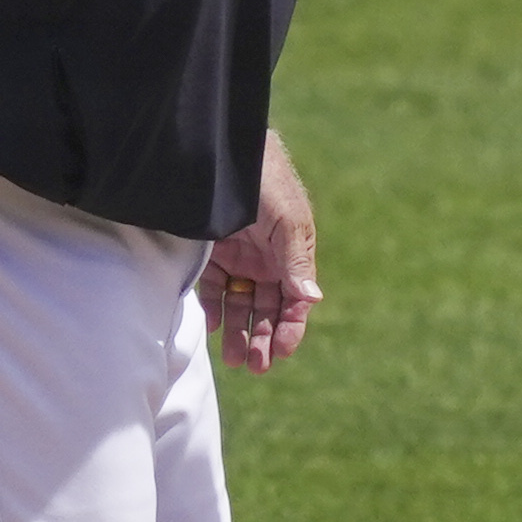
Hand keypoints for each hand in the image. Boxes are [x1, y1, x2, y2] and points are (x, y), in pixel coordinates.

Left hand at [203, 131, 320, 374]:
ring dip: (240, 332)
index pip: (295, 300)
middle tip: (257, 366)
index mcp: (292, 254)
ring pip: (240, 305)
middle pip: (268, 308)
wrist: (224, 155)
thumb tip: (312, 300)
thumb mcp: (287, 222)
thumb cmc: (266, 182)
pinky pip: (212, 291)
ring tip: (235, 360)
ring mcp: (238, 259)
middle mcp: (267, 261)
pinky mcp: (209, 256)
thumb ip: (296, 262)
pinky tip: (214, 328)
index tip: (282, 352)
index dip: (291, 327)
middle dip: (265, 338)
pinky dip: (214, 311)